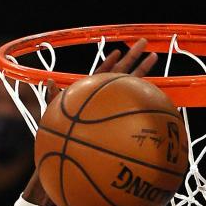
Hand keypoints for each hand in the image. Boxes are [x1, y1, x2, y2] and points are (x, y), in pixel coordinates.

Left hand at [24, 39, 157, 204]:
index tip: (119, 51)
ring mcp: (111, 110)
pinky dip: (143, 104)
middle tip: (146, 43)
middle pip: (121, 75)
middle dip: (133, 58)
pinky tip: (156, 100)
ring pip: (130, 89)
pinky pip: (132, 111)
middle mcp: (103, 100)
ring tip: (154, 58)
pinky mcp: (115, 123)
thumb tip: (50, 82)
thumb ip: (53, 98)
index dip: (110, 63)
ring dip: (142, 73)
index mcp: (89, 96)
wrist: (64, 161)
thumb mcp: (53, 116)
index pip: (101, 75)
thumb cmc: (57, 139)